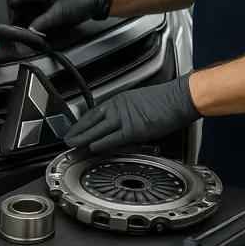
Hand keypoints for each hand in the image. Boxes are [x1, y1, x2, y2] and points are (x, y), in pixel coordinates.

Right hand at [9, 0, 112, 34]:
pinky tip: (30, 34)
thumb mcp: (59, 13)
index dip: (10, 8)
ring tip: (18, 34)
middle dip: (15, 19)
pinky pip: (36, 21)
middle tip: (10, 30)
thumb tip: (30, 30)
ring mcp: (43, 6)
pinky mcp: (48, 14)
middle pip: (21, 9)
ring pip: (27, 16)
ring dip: (23, 24)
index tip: (2, 17)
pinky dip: (32, 27)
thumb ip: (43, 22)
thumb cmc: (79, 0)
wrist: (94, 4)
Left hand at [64, 75, 200, 152]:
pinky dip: (102, 142)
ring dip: (84, 137)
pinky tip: (92, 146)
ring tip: (73, 144)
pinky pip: (114, 137)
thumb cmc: (165, 101)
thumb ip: (127, 112)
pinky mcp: (133, 128)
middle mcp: (118, 107)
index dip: (83, 122)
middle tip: (67, 137)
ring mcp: (125, 118)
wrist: (177, 98)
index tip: (75, 128)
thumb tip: (121, 123)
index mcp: (120, 101)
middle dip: (78, 129)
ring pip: (98, 129)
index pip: (95, 112)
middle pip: (92, 120)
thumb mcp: (139, 102)